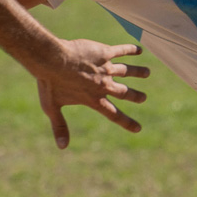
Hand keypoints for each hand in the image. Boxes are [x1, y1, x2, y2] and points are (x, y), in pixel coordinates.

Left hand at [34, 39, 148, 149]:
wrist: (51, 60)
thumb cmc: (49, 84)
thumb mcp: (52, 107)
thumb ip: (60, 127)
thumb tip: (62, 147)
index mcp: (93, 99)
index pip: (114, 115)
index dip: (127, 122)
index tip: (138, 128)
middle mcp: (103, 85)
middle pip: (124, 92)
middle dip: (135, 96)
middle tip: (143, 98)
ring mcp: (105, 69)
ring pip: (126, 71)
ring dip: (138, 72)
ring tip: (147, 72)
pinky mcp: (103, 53)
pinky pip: (120, 51)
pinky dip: (130, 50)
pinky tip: (138, 49)